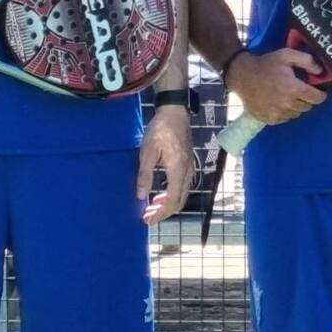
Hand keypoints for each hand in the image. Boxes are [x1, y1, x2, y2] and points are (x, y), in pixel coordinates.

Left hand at [138, 105, 192, 224]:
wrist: (175, 112)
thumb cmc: (159, 130)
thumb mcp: (147, 151)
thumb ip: (145, 175)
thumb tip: (140, 197)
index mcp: (177, 169)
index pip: (171, 200)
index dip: (159, 213)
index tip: (145, 219)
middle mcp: (187, 171)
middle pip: (179, 201)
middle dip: (163, 213)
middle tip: (146, 217)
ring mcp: (190, 167)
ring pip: (183, 195)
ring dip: (168, 205)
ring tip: (151, 207)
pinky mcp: (189, 163)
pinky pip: (183, 186)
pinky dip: (172, 195)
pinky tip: (160, 193)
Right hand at [227, 48, 327, 124]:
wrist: (242, 76)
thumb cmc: (266, 64)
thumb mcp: (287, 54)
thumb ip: (307, 60)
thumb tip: (320, 71)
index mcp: (293, 89)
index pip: (317, 98)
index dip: (321, 94)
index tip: (318, 90)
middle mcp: (287, 104)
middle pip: (308, 106)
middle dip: (307, 98)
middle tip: (300, 90)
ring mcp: (277, 114)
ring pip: (297, 113)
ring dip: (297, 105)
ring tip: (288, 95)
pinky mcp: (269, 120)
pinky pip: (286, 118)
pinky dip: (286, 112)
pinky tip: (279, 101)